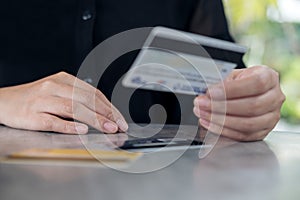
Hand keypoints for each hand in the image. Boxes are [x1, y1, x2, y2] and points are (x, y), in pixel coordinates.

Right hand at [0, 72, 127, 133]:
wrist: (4, 101)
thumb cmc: (35, 98)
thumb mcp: (58, 91)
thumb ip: (78, 98)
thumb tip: (103, 112)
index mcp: (64, 79)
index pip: (92, 93)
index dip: (109, 106)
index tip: (119, 118)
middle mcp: (54, 87)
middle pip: (86, 100)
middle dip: (106, 114)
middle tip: (119, 125)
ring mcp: (43, 101)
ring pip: (73, 109)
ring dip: (94, 119)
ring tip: (108, 128)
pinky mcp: (33, 115)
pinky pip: (54, 121)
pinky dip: (70, 126)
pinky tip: (82, 131)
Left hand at [193, 66, 285, 140]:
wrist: (248, 92)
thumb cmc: (239, 82)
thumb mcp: (231, 76)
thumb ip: (221, 82)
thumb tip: (205, 94)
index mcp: (269, 77)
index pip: (255, 84)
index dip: (231, 90)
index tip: (210, 92)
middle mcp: (274, 98)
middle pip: (252, 106)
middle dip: (222, 107)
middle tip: (201, 104)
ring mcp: (271, 117)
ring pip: (248, 124)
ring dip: (221, 120)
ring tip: (203, 114)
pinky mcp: (263, 132)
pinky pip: (243, 136)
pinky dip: (223, 131)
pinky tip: (209, 123)